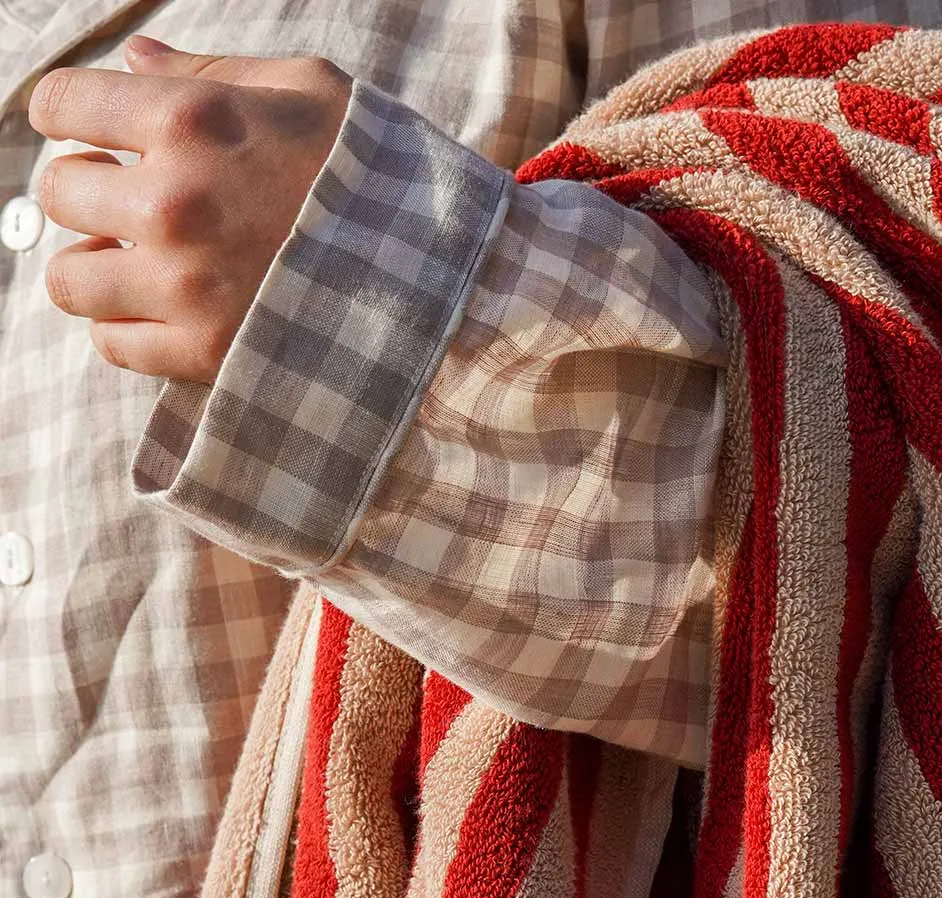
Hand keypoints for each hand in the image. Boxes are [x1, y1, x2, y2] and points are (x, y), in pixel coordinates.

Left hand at [28, 37, 351, 381]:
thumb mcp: (311, 94)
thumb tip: (134, 62)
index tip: (94, 132)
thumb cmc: (381, 177)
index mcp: (192, 122)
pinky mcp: (205, 353)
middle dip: (91, 191)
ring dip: (97, 267)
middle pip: (59, 193)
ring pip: (71, 280)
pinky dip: (127, 329)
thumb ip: (212, 74)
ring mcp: (185, 287)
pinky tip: (164, 312)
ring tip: (140, 265)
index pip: (64, 105)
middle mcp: (174, 204)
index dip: (72, 115)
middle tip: (134, 202)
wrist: (444, 279)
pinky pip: (114, 345)